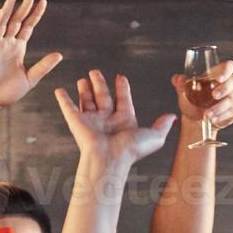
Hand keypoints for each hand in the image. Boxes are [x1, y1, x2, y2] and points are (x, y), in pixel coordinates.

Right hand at [0, 0, 62, 114]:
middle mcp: (6, 44)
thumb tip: (59, 55)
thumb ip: (43, 67)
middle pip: (16, 21)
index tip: (43, 2)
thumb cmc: (6, 93)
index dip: (35, 15)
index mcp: (17, 49)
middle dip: (23, 8)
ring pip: (1, 23)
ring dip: (7, 10)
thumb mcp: (29, 79)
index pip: (27, 27)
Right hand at [54, 70, 175, 168]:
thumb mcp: (154, 136)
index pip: (123, 100)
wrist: (109, 160)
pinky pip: (68, 108)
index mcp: (123, 121)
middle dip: (99, 84)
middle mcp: (107, 120)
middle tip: (95, 72)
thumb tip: (173, 117)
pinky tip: (59, 91)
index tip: (121, 77)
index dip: (122, 88)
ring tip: (83, 79)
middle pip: (103, 97)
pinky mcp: (77, 122)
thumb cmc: (130, 151)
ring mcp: (91, 121)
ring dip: (85, 89)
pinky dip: (63, 99)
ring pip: (87, 100)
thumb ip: (162, 125)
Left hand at [172, 60, 232, 129]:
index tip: (218, 78)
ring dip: (220, 107)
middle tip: (214, 96)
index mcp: (217, 74)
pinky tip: (213, 119)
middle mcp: (228, 84)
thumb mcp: (184, 93)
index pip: (229, 66)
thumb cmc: (192, 101)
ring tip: (206, 115)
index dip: (226, 70)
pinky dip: (222, 115)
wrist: (194, 120)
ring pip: (232, 98)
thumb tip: (177, 79)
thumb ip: (180, 85)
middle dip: (224, 89)